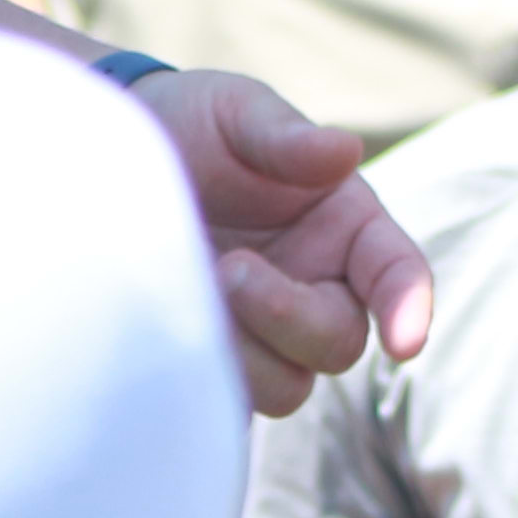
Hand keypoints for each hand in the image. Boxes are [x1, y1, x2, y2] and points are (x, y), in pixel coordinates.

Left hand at [127, 66, 435, 414]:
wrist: (109, 162)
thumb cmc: (193, 125)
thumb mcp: (236, 113)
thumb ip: (285, 138)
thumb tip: (346, 149)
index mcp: (346, 227)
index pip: (398, 274)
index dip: (409, 308)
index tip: (404, 342)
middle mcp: (316, 288)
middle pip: (338, 342)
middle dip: (289, 316)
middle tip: (227, 268)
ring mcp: (264, 334)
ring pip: (286, 386)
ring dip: (243, 353)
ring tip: (188, 290)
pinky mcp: (216, 364)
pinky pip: (228, 404)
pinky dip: (204, 379)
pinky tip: (166, 331)